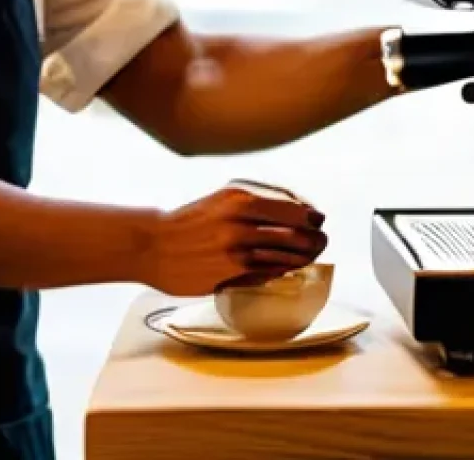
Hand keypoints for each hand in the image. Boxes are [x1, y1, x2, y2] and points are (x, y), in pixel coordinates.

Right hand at [141, 185, 326, 296]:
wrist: (152, 244)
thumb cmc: (189, 220)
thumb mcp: (222, 198)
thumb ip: (255, 201)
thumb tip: (295, 209)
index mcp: (239, 198)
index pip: (291, 208)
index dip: (310, 215)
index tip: (318, 219)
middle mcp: (239, 223)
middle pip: (293, 233)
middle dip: (314, 238)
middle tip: (321, 239)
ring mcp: (234, 251)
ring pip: (284, 256)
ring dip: (303, 257)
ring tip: (311, 254)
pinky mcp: (228, 275)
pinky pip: (266, 273)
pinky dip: (282, 270)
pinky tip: (288, 268)